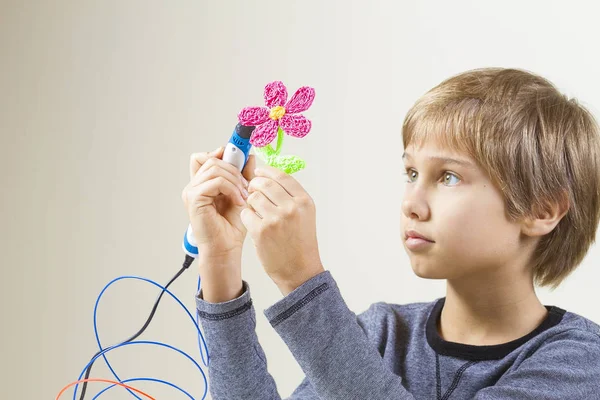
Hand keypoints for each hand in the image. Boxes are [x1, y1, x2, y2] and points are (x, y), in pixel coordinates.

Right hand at [181, 147, 255, 301]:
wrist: (227, 247)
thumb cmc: (232, 226)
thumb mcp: (242, 193)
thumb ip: (244, 175)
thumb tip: (250, 155)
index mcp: (203, 183)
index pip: (205, 157)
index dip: (222, 153)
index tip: (240, 157)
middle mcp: (194, 185)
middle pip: (212, 159)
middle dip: (234, 169)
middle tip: (246, 185)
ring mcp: (192, 191)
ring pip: (215, 168)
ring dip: (234, 179)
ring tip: (243, 195)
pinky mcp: (194, 199)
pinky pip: (215, 181)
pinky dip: (231, 188)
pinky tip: (238, 200)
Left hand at [240, 165, 324, 295]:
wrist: (299, 271)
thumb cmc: (300, 243)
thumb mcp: (304, 215)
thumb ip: (291, 196)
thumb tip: (270, 177)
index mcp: (304, 202)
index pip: (282, 176)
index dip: (267, 171)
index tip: (259, 172)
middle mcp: (292, 208)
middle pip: (265, 184)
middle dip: (255, 185)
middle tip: (252, 190)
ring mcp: (276, 219)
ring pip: (253, 197)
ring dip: (250, 202)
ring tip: (255, 211)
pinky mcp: (261, 231)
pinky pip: (246, 213)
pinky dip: (246, 216)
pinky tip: (252, 223)